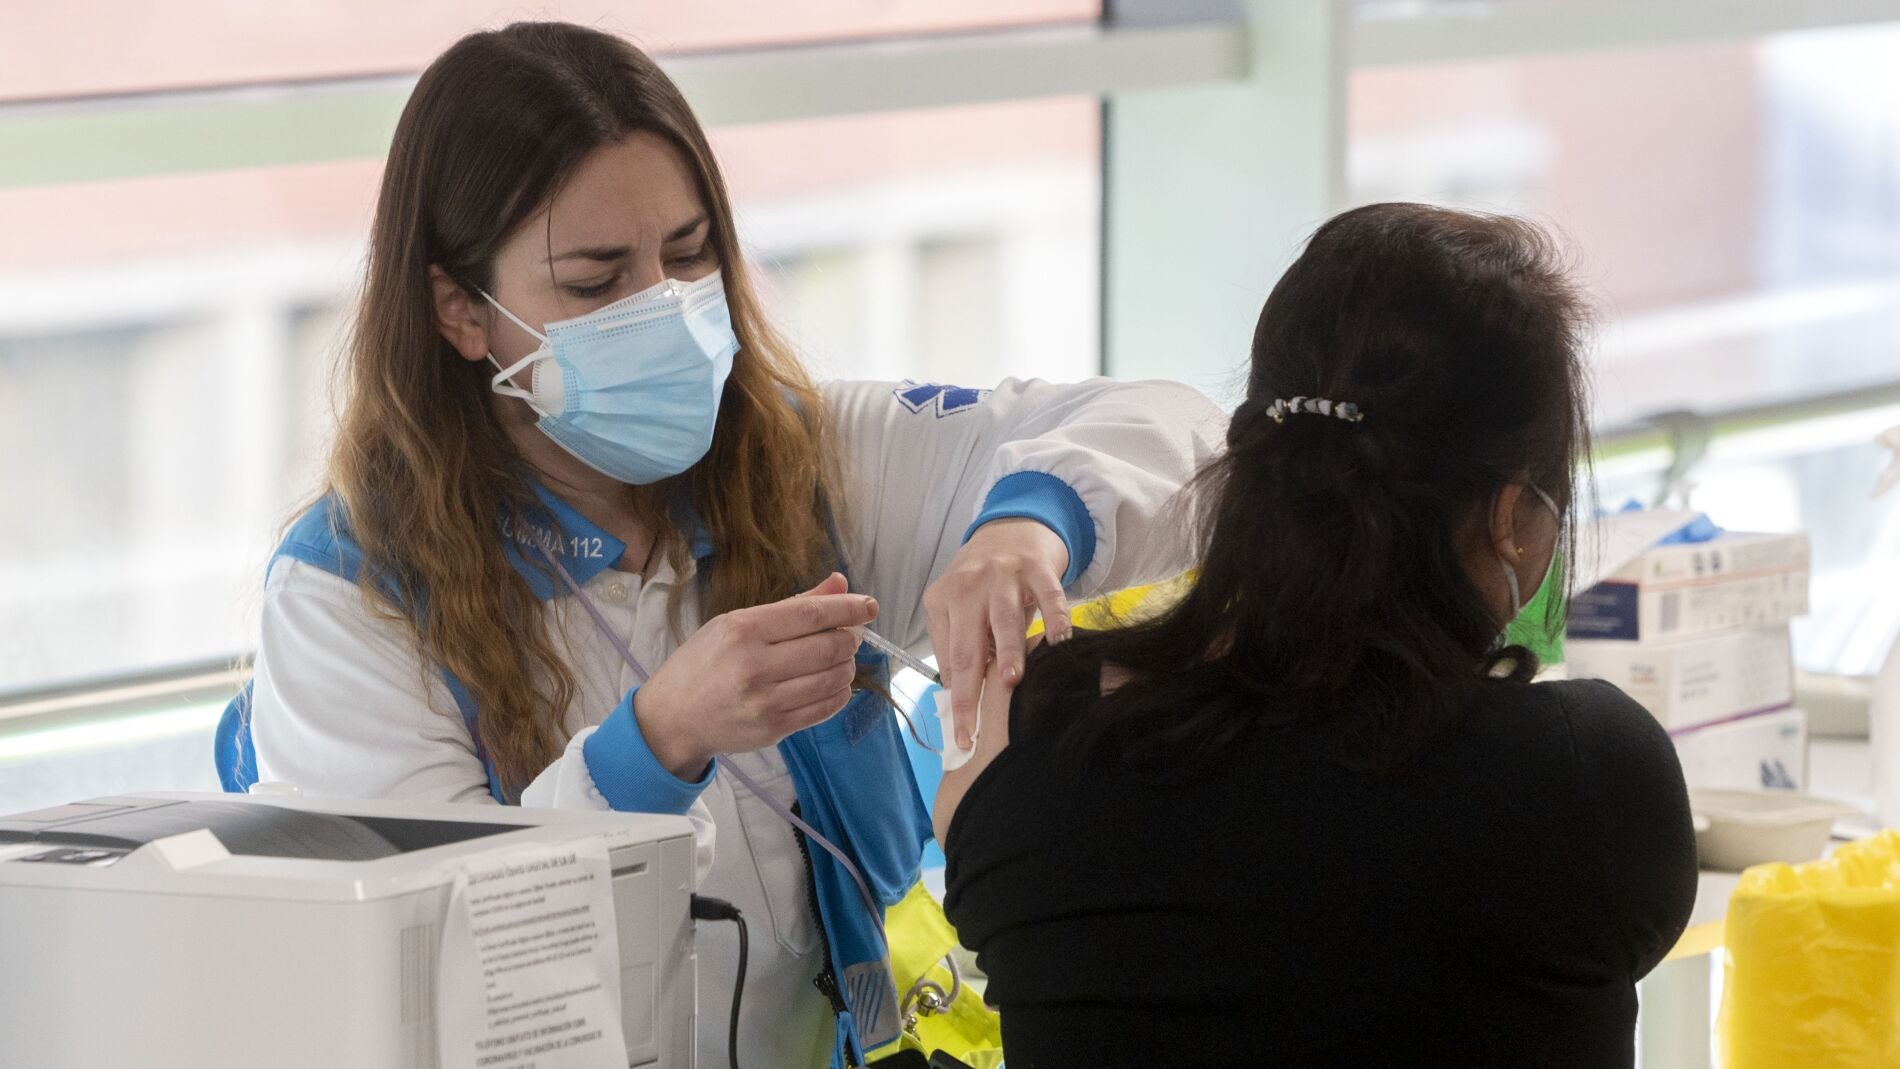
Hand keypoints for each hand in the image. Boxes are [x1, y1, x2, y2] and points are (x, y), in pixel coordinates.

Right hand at [635, 573, 875, 776]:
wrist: (672, 717)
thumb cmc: (704, 663)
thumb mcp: (735, 623)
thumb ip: (792, 605)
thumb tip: (839, 584)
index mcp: (742, 630)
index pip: (811, 614)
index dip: (848, 608)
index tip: (869, 605)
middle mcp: (754, 665)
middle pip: (829, 646)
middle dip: (850, 637)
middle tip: (850, 634)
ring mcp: (765, 701)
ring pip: (833, 678)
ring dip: (847, 665)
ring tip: (838, 658)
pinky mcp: (774, 729)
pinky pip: (825, 708)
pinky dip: (839, 692)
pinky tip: (832, 683)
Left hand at [923, 518, 1070, 749]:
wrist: (1011, 528)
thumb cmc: (982, 579)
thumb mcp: (957, 605)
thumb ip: (955, 644)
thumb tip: (959, 693)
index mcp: (943, 598)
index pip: (949, 656)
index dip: (957, 697)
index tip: (962, 733)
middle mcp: (969, 586)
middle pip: (967, 644)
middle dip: (972, 688)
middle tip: (975, 725)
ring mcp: (1004, 575)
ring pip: (1004, 618)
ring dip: (1009, 651)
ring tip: (1012, 681)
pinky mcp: (1037, 567)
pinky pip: (1049, 596)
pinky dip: (1056, 619)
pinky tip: (1060, 643)